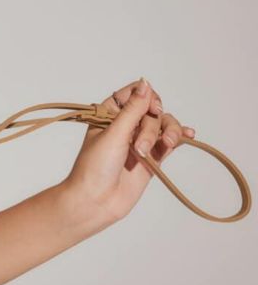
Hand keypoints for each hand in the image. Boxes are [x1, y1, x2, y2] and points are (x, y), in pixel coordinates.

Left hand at [62, 78, 196, 227]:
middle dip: (151, 126)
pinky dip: (179, 137)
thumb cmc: (95, 166)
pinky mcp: (152, 157)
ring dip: (168, 133)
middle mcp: (125, 125)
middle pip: (151, 111)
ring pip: (162, 125)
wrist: (97, 200)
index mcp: (109, 113)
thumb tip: (145, 83)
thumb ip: (133, 110)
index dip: (146, 97)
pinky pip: (168, 142)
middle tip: (141, 145)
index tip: (152, 108)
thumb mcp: (114, 133)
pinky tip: (189, 135)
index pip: (133, 94)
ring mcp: (139, 141)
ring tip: (167, 146)